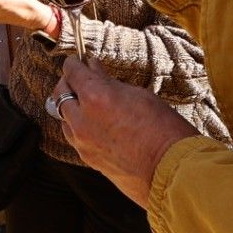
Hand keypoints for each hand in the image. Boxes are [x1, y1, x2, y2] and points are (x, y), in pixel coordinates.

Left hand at [52, 56, 198, 208]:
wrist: (172, 171)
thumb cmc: (163, 130)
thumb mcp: (139, 95)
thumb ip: (110, 83)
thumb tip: (94, 69)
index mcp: (95, 97)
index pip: (72, 72)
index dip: (74, 64)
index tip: (77, 61)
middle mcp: (82, 120)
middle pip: (60, 93)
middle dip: (68, 83)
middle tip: (80, 79)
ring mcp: (82, 142)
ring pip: (63, 117)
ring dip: (70, 107)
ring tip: (87, 102)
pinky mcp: (87, 159)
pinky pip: (73, 137)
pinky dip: (78, 126)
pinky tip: (94, 123)